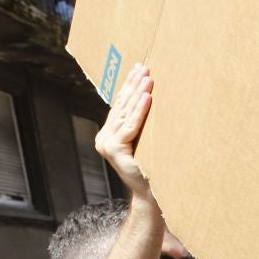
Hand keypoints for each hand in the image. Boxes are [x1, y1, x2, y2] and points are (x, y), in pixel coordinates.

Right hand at [95, 64, 153, 199]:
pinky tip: (147, 97)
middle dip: (133, 85)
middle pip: (121, 106)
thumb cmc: (154, 166)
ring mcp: (107, 143)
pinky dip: (140, 111)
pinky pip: (130, 126)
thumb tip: (152, 96)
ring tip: (147, 77)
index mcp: (110, 134)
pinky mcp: (114, 150)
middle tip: (144, 66)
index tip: (139, 68)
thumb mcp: (146, 140)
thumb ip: (141, 123)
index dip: (129, 86)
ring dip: (137, 93)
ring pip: (125, 113)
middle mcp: (105, 137)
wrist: (152, 192)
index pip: (120, 105)